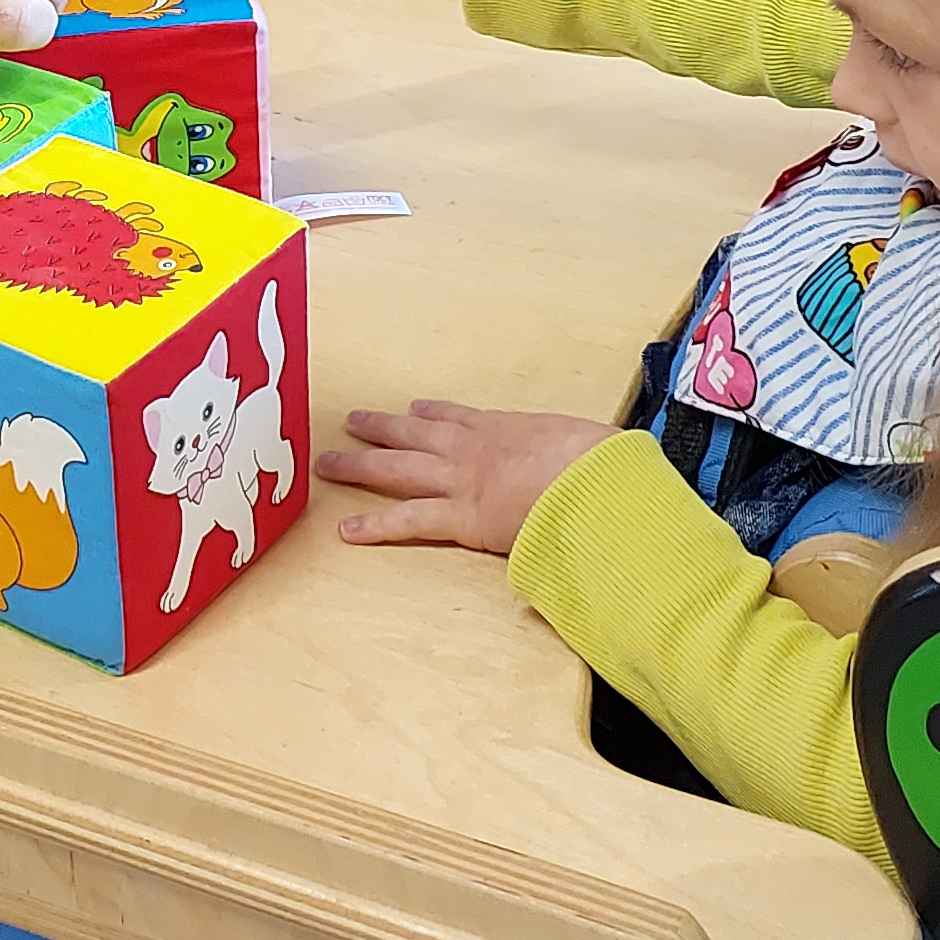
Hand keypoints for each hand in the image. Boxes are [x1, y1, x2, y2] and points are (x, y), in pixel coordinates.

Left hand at [319, 399, 618, 554]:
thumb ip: (585, 453)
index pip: (462, 418)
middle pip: (416, 435)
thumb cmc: (599, 461)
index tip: (416, 409)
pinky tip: (348, 530)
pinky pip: (409, 521)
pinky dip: (376, 525)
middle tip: (353, 421)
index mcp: (508, 429)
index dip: (435, 414)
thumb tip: (609, 462)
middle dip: (382, 429)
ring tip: (330, 463)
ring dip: (361, 465)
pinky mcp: (460, 517)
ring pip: (399, 469)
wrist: (592, 476)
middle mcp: (474, 449)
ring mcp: (462, 480)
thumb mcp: (592, 445)